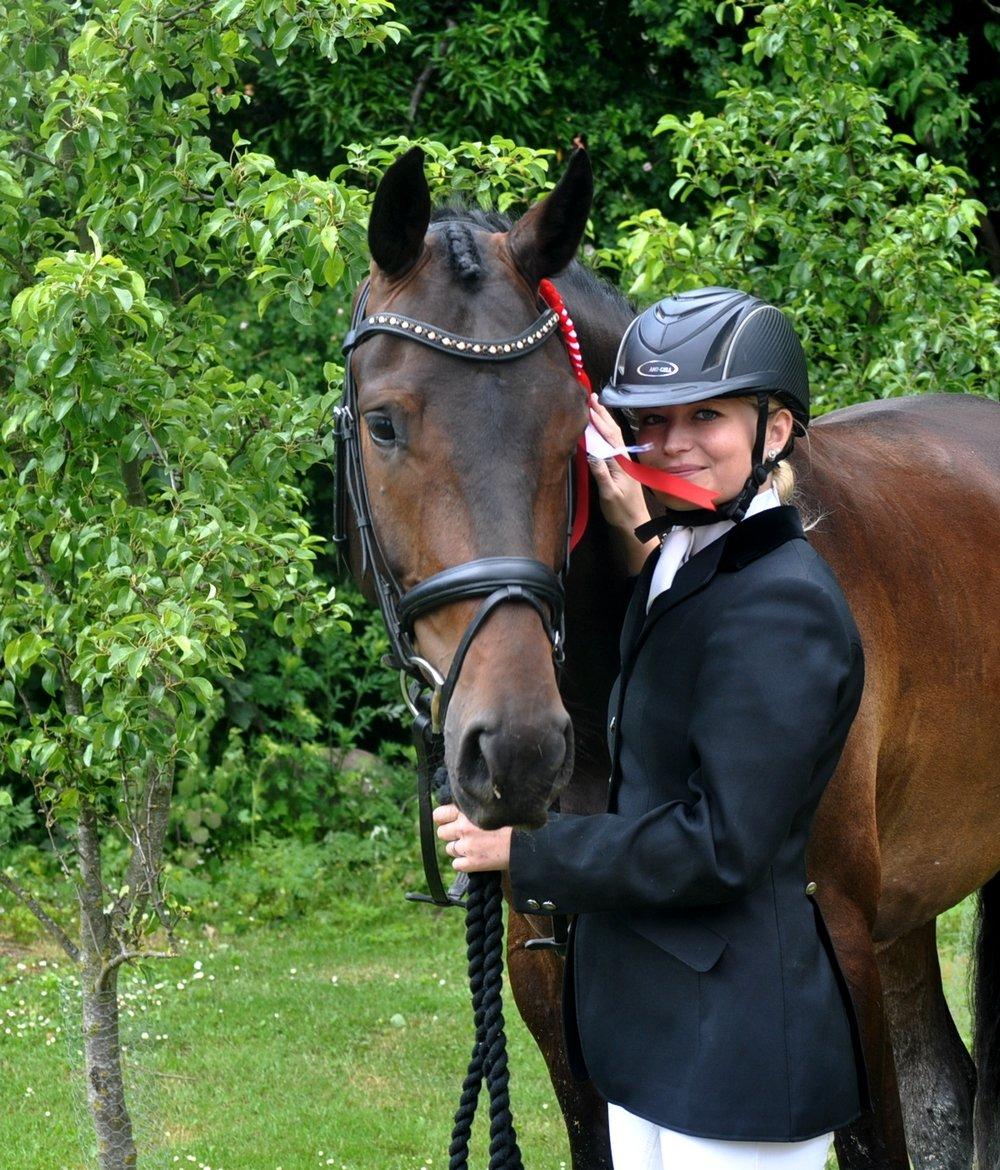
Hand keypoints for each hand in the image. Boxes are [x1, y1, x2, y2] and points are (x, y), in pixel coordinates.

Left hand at [433, 803, 511, 872]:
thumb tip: (462, 808)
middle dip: (451, 834)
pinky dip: (464, 863)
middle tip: (465, 835)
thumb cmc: (515, 820)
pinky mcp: (473, 863)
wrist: (529, 841)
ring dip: (458, 849)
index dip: (444, 818)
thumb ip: (475, 807)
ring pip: (449, 849)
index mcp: (467, 810)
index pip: (439, 814)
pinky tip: (476, 858)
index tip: (452, 821)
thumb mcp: (493, 806)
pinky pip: (457, 865)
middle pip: (442, 833)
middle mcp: (463, 827)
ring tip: (474, 847)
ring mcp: (467, 846)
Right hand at [586, 395, 651, 533]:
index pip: (609, 437)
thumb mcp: (609, 494)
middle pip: (613, 431)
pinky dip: (606, 431)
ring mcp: (623, 462)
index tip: (589, 407)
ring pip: (614, 435)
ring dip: (605, 420)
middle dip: (603, 413)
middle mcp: (623, 459)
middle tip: (592, 397)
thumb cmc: (621, 511)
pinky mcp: (621, 466)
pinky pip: (613, 444)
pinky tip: (602, 428)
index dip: (598, 421)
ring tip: (596, 406)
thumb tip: (591, 454)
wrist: (634, 523)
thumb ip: (601, 474)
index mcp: (621, 463)